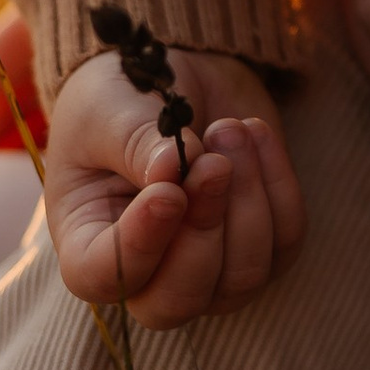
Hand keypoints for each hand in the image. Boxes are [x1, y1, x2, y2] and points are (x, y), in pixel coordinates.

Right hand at [41, 46, 305, 325]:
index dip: (139, 248)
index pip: (104, 278)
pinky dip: (279, 186)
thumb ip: (134, 144)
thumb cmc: (122, 95)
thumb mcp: (110, 109)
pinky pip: (284, 242)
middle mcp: (145, 271)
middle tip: (214, 162)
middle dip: (204, 231)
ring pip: (241, 278)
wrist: (178, 69)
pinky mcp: (257, 243)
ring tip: (231, 129)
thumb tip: (172, 173)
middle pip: (178, 301)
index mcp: (85, 241)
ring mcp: (207, 267)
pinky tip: (255, 131)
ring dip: (248, 202)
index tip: (168, 192)